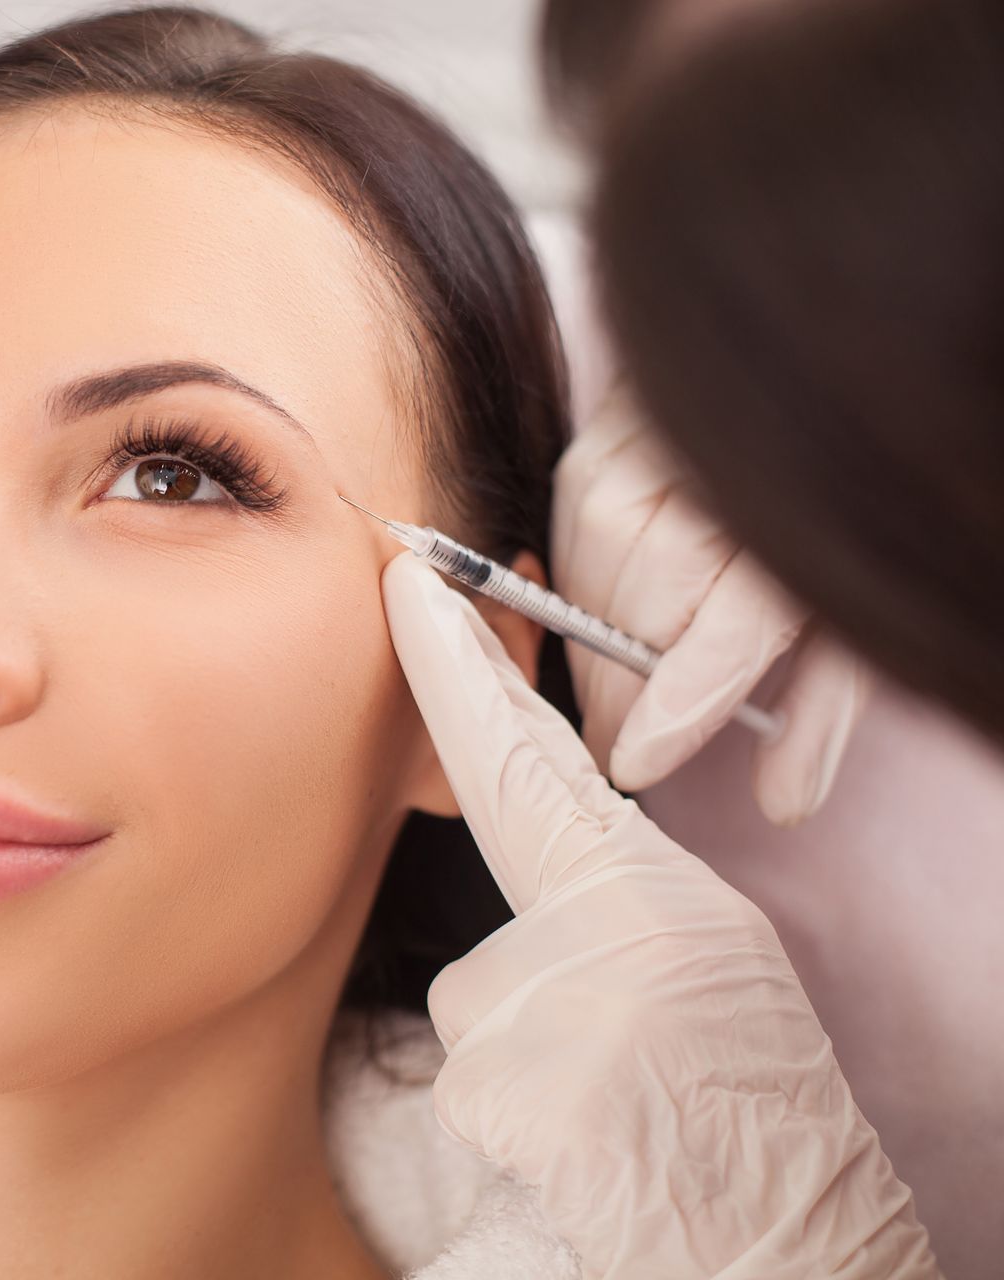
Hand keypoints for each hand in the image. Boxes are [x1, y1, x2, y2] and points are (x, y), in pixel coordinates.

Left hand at [381, 552, 938, 1278]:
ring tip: (610, 1116)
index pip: (524, 755)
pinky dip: (514, 1126)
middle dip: (524, 1002)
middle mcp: (597, 933)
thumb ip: (598, 916)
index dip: (460, 665)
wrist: (780, 1230)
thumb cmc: (742, 1105)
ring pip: (475, 1016)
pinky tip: (580, 1151)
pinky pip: (466, 1090)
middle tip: (610, 1066)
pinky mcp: (504, 1084)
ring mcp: (547, 1004)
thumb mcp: (696, 972)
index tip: (409, 584)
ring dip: (522, 1069)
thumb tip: (511, 928)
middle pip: (483, 945)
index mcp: (649, 895)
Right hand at [551, 380, 868, 824]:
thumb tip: (782, 804)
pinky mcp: (608, 429)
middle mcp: (722, 483)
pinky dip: (576, 579)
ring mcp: (661, 445)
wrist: (803, 407)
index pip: (725, 637)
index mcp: (797, 543)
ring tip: (611, 684)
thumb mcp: (851, 626)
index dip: (673, 709)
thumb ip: (817, 715)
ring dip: (591, 640)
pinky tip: (597, 611)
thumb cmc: (825, 531)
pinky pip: (567, 523)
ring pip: (594, 568)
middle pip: (645, 608)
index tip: (633, 766)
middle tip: (614, 743)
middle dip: (620, 689)